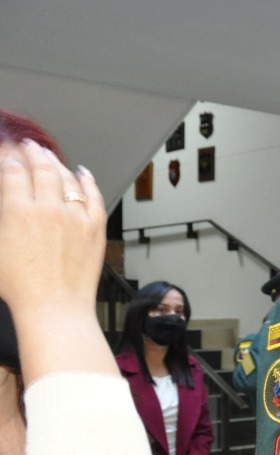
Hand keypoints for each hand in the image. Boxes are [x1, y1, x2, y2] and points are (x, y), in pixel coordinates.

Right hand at [0, 138, 114, 380]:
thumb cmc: (19, 287)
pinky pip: (94, 196)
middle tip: (29, 146)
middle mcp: (49, 209)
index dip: (9, 157)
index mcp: (18, 211)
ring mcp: (76, 217)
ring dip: (57, 163)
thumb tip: (6, 203)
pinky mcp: (95, 228)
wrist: (54, 307)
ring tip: (49, 156)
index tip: (7, 152)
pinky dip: (88, 181)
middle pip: (42, 168)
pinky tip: (84, 173)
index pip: (14, 172)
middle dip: (33, 153)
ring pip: (68, 178)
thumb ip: (0, 218)